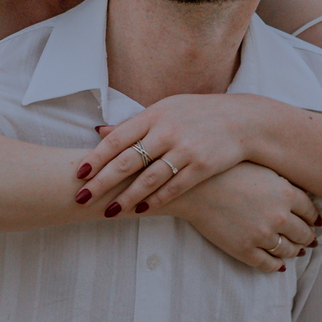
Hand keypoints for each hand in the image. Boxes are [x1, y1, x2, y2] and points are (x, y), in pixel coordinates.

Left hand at [75, 94, 261, 215]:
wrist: (242, 120)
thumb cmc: (198, 114)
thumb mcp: (165, 109)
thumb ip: (134, 123)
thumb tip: (99, 131)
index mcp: (154, 114)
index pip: (117, 138)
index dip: (96, 157)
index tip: (79, 174)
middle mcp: (167, 131)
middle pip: (127, 161)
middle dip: (102, 182)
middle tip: (82, 198)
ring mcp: (185, 149)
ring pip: (148, 178)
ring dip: (127, 197)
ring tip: (109, 212)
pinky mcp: (202, 166)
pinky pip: (174, 187)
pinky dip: (156, 200)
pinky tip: (141, 211)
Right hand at [166, 164, 320, 271]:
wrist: (195, 187)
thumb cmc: (226, 172)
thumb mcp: (261, 170)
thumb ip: (282, 184)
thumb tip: (300, 198)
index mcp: (285, 193)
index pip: (310, 212)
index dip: (313, 218)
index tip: (314, 222)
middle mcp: (279, 216)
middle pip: (303, 233)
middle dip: (307, 237)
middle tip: (309, 239)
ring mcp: (262, 235)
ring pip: (288, 250)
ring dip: (294, 252)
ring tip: (295, 251)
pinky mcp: (245, 250)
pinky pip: (268, 264)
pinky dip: (277, 266)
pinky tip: (279, 264)